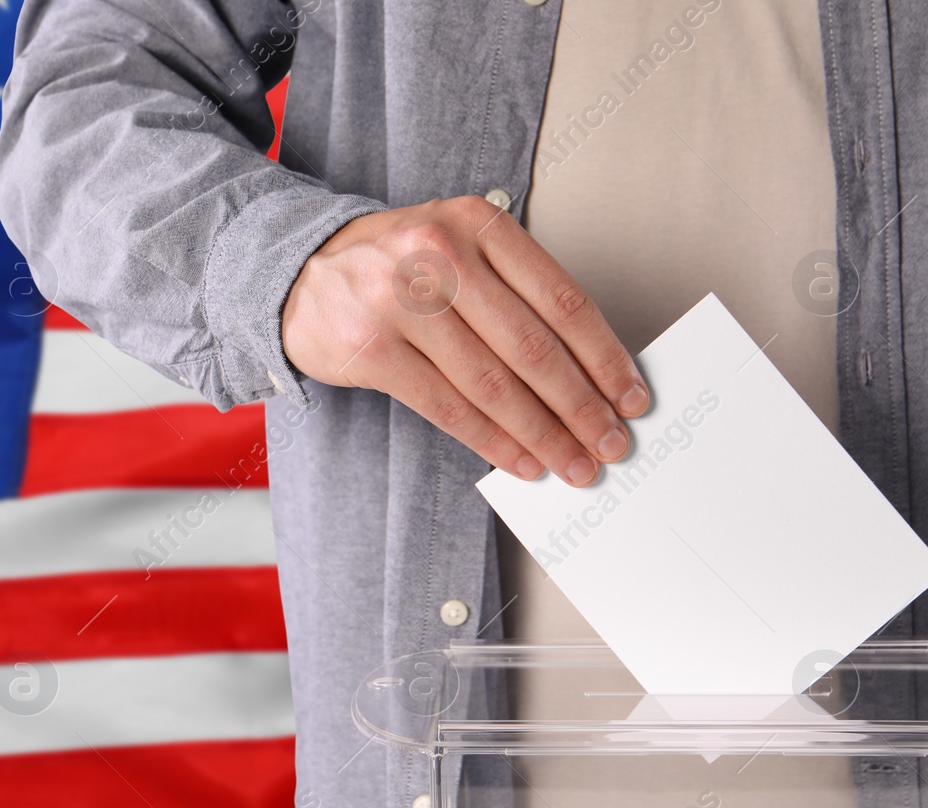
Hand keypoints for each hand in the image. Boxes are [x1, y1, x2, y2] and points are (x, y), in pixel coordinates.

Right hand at [281, 196, 649, 485]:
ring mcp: (402, 301)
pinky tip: (519, 460)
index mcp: (479, 224)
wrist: (296, 270)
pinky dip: (492, 441)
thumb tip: (585, 371)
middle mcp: (442, 254)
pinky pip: (448, 407)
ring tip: (572, 463)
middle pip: (533, 348)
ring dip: (542, 434)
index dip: (605, 356)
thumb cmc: (393, 266)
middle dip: (581, 407)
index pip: (562, 299)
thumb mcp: (456, 247)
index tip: (631, 396)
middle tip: (609, 444)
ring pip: (494, 384)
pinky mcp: (372, 349)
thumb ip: (513, 291)